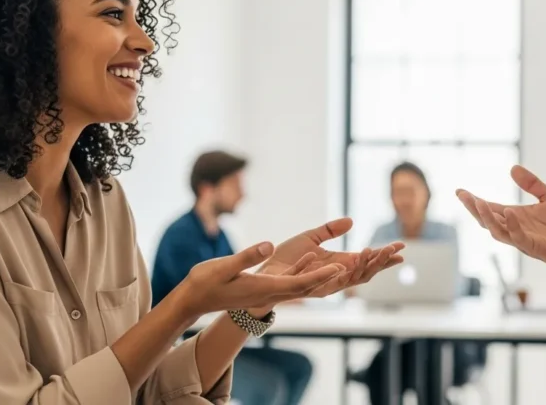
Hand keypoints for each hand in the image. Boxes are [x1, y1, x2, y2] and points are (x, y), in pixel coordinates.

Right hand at [177, 241, 345, 317]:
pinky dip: (306, 271)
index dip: (321, 275)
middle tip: (353, 266)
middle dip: (330, 278)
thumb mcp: (224, 267)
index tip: (339, 267)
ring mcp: (267, 292)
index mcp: (264, 289)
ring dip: (323, 276)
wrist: (193, 299)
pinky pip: (291, 281)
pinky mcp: (263, 287)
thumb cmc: (204, 283)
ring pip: (302, 285)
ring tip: (342, 263)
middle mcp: (270, 293)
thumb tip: (268, 245)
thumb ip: (246, 257)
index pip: (300, 284)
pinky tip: (313, 258)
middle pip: (308, 287)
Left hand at [258, 217, 404, 297]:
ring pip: (349, 279)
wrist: (263, 273)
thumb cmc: (286, 259)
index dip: (384, 256)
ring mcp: (323, 284)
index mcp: (338, 265)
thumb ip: (330, 230)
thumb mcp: (310, 237)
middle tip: (394, 249)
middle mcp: (335, 277)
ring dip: (362, 266)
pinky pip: (325, 281)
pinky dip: (336, 272)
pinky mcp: (308, 287)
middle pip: (365, 272)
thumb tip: (351, 221)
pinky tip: (344, 262)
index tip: (401, 247)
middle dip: (380, 262)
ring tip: (372, 251)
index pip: (367, 261)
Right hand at [457, 165, 545, 272]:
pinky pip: (520, 239)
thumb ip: (532, 184)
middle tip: (463, 196)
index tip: (459, 191)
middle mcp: (517, 230)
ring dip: (488, 218)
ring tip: (478, 202)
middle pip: (488, 221)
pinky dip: (513, 226)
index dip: (475, 201)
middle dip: (474, 209)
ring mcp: (526, 241)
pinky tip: (510, 212)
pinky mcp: (538, 249)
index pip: (491, 209)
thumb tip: (512, 168)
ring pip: (499, 232)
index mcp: (517, 218)